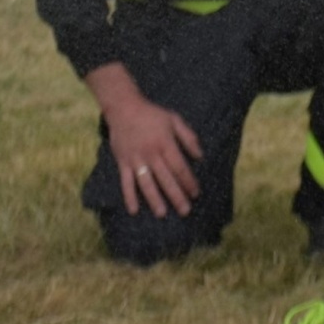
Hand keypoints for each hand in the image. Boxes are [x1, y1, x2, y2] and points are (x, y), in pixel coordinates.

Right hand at [85, 64, 202, 216]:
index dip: (189, 181)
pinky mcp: (122, 162)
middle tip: (185, 211)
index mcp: (165, 144)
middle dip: (176, 196)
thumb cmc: (152, 114)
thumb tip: (200, 156)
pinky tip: (134, 210)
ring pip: (146, 183)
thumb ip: (189, 137)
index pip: (180, 167)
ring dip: (154, 200)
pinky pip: (126, 182)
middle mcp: (151, 154)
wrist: (124, 108)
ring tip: (162, 214)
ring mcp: (135, 159)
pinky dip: (129, 197)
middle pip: (165, 179)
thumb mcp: (175, 120)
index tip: (196, 193)